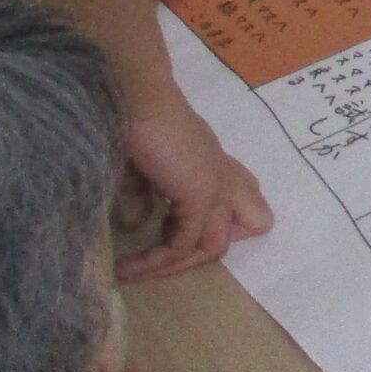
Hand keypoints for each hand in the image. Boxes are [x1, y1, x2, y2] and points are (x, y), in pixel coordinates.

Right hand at [114, 94, 272, 281]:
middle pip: (244, 225)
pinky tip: (125, 266)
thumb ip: (142, 197)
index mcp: (211, 161)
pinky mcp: (201, 196)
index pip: (245, 193)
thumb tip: (137, 224)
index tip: (179, 236)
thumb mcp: (138, 166)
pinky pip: (183, 245)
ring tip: (132, 272)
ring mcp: (216, 186)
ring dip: (172, 266)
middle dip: (200, 253)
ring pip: (213, 245)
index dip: (228, 219)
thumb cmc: (132, 123)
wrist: (135, 99)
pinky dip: (155, 261)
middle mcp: (222, 173)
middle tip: (154, 264)